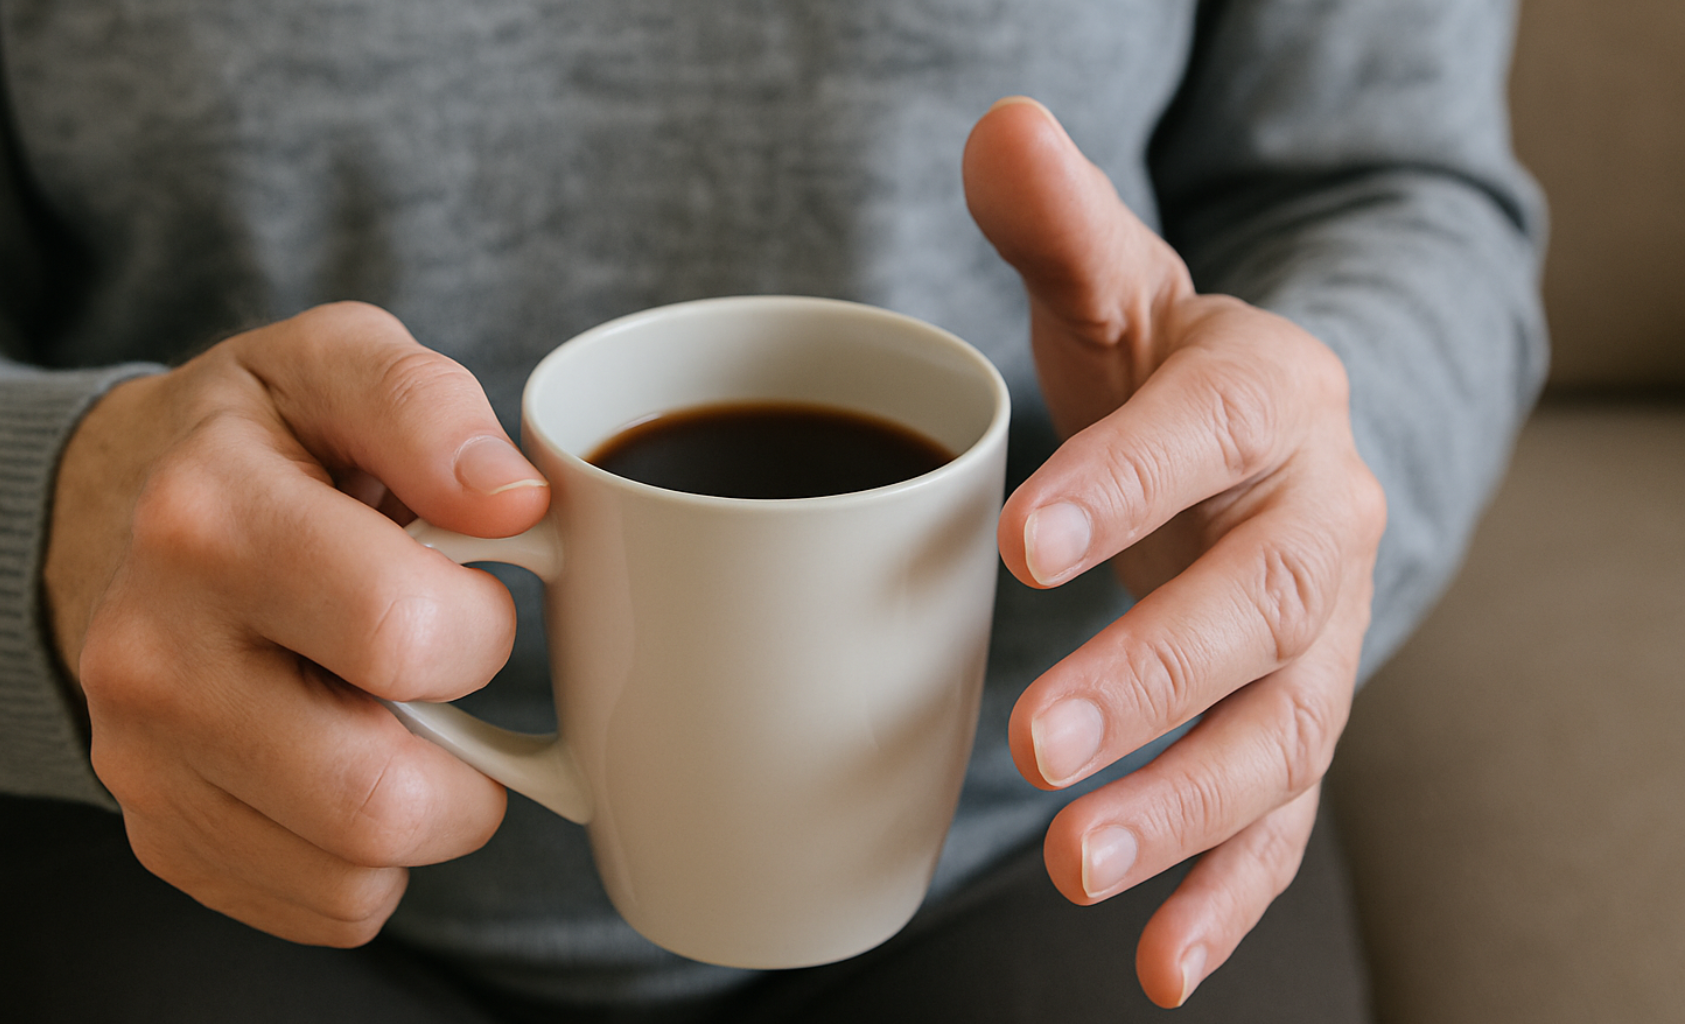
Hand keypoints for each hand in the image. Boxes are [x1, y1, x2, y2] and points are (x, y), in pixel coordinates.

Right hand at [44, 302, 548, 945]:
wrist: (115, 510)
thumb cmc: (263, 440)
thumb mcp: (338, 364)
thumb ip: (428, 407)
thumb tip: (513, 501)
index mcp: (207, 518)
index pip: (400, 633)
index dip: (481, 625)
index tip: (470, 588)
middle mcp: (153, 654)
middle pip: (377, 798)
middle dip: (470, 756)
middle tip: (452, 682)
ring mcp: (143, 756)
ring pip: (355, 874)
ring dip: (428, 813)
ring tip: (406, 721)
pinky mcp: (160, 829)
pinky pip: (322, 906)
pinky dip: (375, 857)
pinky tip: (354, 763)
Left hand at [963, 99, 1385, 1005]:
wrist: (1264, 445)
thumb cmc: (1162, 368)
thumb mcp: (1115, 287)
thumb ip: (1060, 224)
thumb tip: (998, 125)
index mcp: (1271, 395)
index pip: (1208, 431)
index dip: (1126, 482)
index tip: (1023, 538)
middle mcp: (1318, 520)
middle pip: (1258, 605)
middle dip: (1154, 677)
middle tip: (1041, 739)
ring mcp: (1320, 639)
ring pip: (1279, 731)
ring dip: (1187, 809)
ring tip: (1081, 868)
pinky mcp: (1295, 721)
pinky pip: (1281, 822)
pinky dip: (1227, 895)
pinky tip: (1160, 964)